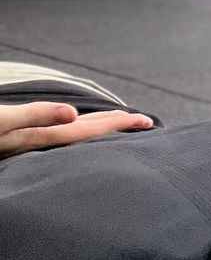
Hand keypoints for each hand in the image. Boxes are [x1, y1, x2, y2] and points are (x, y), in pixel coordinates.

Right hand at [0, 100, 154, 157]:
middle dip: (113, 128)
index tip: (145, 122)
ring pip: (66, 137)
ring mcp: (21, 144)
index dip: (115, 125)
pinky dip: (65, 131)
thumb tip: (73, 114)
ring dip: (94, 131)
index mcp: (36, 137)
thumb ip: (35, 116)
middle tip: (147, 123)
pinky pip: (47, 138)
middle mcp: (32, 142)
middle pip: (81, 134)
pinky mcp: (12, 142)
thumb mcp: (2, 121)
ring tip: (121, 127)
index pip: (85, 132)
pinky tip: (73, 129)